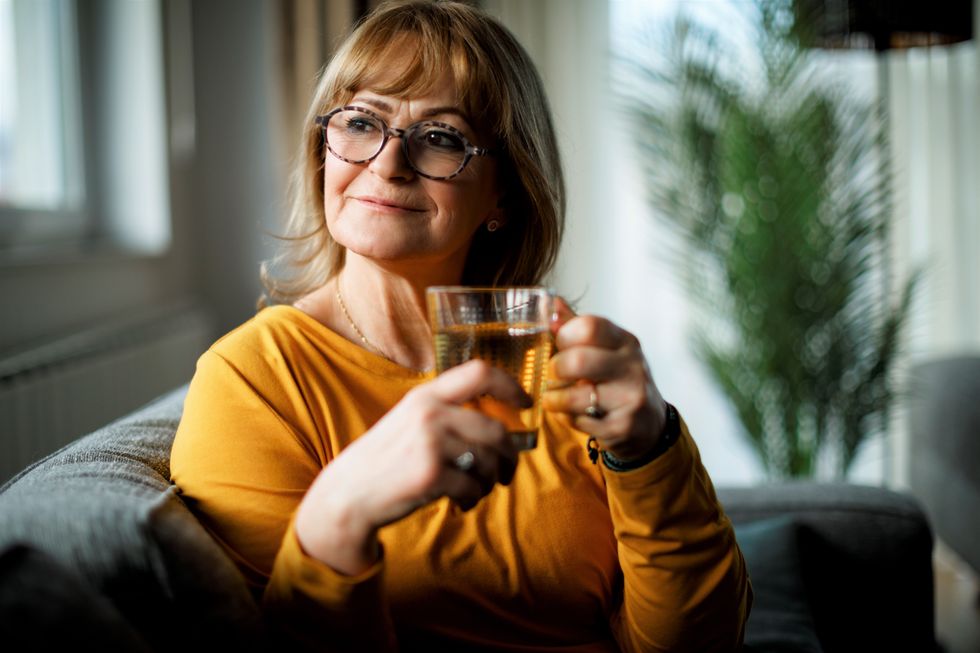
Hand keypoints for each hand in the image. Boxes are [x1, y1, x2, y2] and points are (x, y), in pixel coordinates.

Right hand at [295, 359, 528, 574]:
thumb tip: (503, 428)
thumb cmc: (387, 461)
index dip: (510, 385)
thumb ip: (448, 415)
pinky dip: (473, 498)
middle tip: (506, 473)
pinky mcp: (431, 474)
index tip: (526, 404)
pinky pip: (473, 486)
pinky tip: (461, 502)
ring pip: (489, 461)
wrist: (347, 495)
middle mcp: (429, 413)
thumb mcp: (411, 422)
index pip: (479, 372)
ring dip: (491, 481)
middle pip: (496, 429)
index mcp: (426, 396)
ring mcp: (429, 443)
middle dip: (509, 456)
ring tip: (476, 490)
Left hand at [542, 298, 667, 460]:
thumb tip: (549, 303)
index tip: (560, 344)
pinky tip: (576, 414)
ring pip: (574, 396)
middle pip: (578, 361)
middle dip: (556, 368)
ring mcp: (630, 398)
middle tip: (554, 374)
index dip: (564, 335)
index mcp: (625, 341)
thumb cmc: (618, 378)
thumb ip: (576, 326)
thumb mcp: (605, 348)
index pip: (589, 326)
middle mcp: (632, 367)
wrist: (649, 422)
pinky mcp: (623, 426)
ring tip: (556, 397)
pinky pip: (579, 421)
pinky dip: (568, 419)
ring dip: (555, 398)